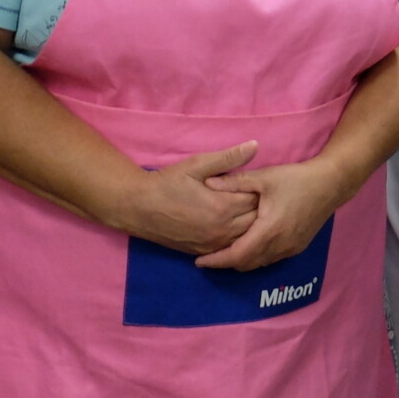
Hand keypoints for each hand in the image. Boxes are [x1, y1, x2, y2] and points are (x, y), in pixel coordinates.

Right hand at [125, 141, 260, 253]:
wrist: (137, 208)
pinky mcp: (203, 252)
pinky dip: (238, 237)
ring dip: (250, 223)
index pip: (257, 199)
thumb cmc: (168, 183)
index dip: (260, 189)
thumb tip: (255, 145)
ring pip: (246, 236)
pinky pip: (230, 248)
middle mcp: (221, 230)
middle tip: (256, 194)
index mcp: (223, 207)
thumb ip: (228, 158)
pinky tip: (236, 225)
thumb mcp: (197, 165)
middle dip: (259, 207)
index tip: (259, 181)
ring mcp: (212, 244)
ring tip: (247, 208)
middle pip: (256, 220)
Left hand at [194, 156, 350, 270]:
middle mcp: (280, 245)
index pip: (236, 256)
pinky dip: (256, 257)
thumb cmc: (297, 179)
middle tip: (209, 257)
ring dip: (241, 261)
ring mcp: (290, 248)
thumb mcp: (264, 177)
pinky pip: (270, 259)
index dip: (216, 261)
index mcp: (269, 230)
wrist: (331, 183)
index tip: (199, 261)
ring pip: (258, 264)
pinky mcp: (297, 247)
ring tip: (226, 251)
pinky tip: (250, 245)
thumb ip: (235, 182)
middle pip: (246, 264)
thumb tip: (208, 183)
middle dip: (226, 263)